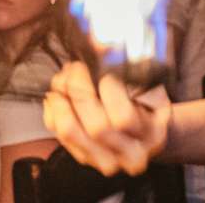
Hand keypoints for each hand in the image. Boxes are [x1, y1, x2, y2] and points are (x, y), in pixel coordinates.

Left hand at [43, 62, 169, 176]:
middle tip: (76, 66)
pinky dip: (52, 111)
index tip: (103, 68)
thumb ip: (130, 69)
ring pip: (71, 132)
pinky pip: (59, 135)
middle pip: (95, 127)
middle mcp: (130, 156)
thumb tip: (99, 43)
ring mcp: (106, 161)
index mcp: (152, 136)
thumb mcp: (151, 86)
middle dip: (79, 90)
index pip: (123, 119)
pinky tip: (57, 95)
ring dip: (61, 99)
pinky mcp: (85, 160)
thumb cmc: (150, 103)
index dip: (108, 90)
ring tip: (63, 78)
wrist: (148, 132)